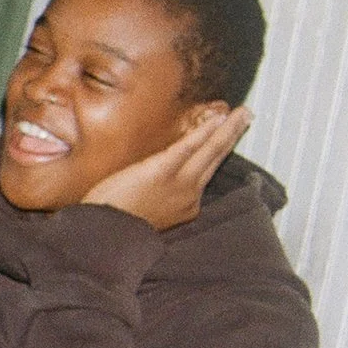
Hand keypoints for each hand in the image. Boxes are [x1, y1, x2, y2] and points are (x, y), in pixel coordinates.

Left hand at [81, 106, 251, 231]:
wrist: (102, 234)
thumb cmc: (115, 221)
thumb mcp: (147, 210)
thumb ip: (160, 195)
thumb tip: (158, 178)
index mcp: (186, 205)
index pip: (205, 172)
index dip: (215, 150)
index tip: (224, 135)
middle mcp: (189, 195)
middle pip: (215, 158)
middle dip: (232, 135)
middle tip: (245, 116)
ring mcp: (179, 184)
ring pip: (211, 151)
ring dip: (229, 128)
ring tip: (242, 113)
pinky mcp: (162, 172)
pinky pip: (189, 147)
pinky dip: (205, 132)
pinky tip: (218, 119)